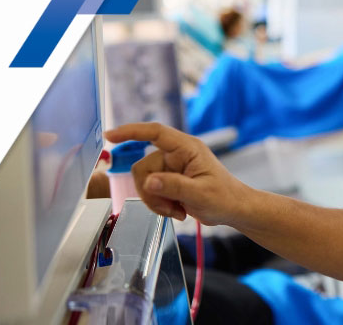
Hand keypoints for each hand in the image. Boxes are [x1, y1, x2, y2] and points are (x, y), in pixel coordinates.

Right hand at [104, 122, 251, 225]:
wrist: (232, 210)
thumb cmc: (224, 197)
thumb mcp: (200, 193)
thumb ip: (174, 186)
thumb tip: (149, 182)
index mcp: (186, 148)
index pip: (154, 132)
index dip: (131, 132)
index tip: (110, 135)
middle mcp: (176, 155)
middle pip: (143, 168)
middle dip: (151, 192)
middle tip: (170, 208)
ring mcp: (170, 168)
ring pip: (144, 183)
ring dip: (157, 202)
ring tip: (177, 210)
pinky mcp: (168, 181)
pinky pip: (150, 192)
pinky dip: (160, 205)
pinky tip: (178, 210)